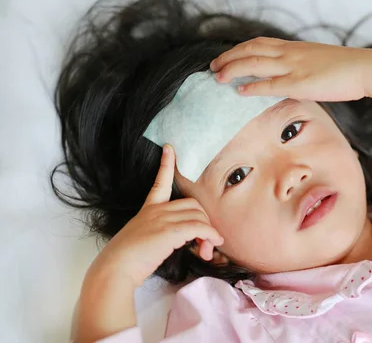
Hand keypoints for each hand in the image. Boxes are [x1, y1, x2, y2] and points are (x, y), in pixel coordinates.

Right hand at [86, 145, 222, 287]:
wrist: (115, 269)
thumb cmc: (126, 260)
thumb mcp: (141, 238)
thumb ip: (159, 233)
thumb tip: (182, 240)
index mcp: (148, 209)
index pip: (160, 182)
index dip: (166, 165)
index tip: (169, 148)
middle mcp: (156, 210)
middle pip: (193, 205)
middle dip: (204, 222)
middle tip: (205, 243)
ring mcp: (163, 219)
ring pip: (199, 216)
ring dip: (209, 233)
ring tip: (206, 250)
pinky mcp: (170, 231)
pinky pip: (200, 228)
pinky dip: (210, 236)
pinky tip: (211, 245)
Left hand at [210, 37, 371, 101]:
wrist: (364, 68)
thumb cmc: (345, 67)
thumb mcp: (318, 60)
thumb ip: (302, 65)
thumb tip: (292, 76)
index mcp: (294, 47)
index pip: (259, 43)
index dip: (239, 49)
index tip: (226, 56)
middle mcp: (290, 53)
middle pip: (250, 50)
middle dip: (228, 57)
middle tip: (213, 66)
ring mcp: (293, 67)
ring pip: (254, 64)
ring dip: (233, 69)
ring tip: (218, 77)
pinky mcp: (300, 83)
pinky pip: (269, 84)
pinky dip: (251, 87)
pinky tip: (239, 91)